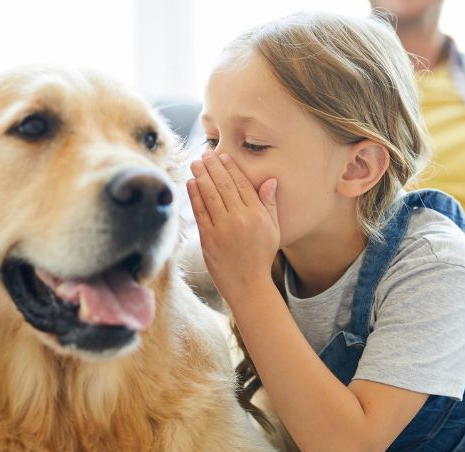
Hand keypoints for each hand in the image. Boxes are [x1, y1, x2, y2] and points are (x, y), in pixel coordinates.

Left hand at [187, 150, 279, 299]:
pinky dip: (194, 196)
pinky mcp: (208, 239)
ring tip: (195, 163)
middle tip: (205, 153)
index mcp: (258, 215)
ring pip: (210, 195)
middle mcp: (241, 219)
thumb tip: (270, 180)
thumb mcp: (273, 230)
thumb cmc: (261, 256)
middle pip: (224, 186)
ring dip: (201, 176)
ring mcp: (223, 229)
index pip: (242, 184)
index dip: (231, 168)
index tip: (223, 156)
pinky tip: (191, 183)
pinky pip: (200, 212)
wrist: (248, 285)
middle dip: (213, 167)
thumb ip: (270, 204)